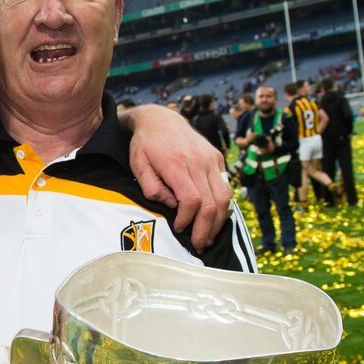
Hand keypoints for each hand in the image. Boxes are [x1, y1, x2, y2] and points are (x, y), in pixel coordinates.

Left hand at [124, 104, 230, 249]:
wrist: (161, 119)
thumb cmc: (145, 146)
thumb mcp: (138, 166)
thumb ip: (152, 188)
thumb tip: (171, 205)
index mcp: (177, 164)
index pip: (192, 200)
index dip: (187, 220)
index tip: (178, 228)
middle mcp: (198, 161)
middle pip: (212, 203)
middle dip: (206, 229)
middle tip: (199, 244)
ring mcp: (211, 159)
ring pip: (224, 197)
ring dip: (219, 221)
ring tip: (209, 236)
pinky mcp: (217, 158)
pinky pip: (225, 186)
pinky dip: (223, 206)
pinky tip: (214, 218)